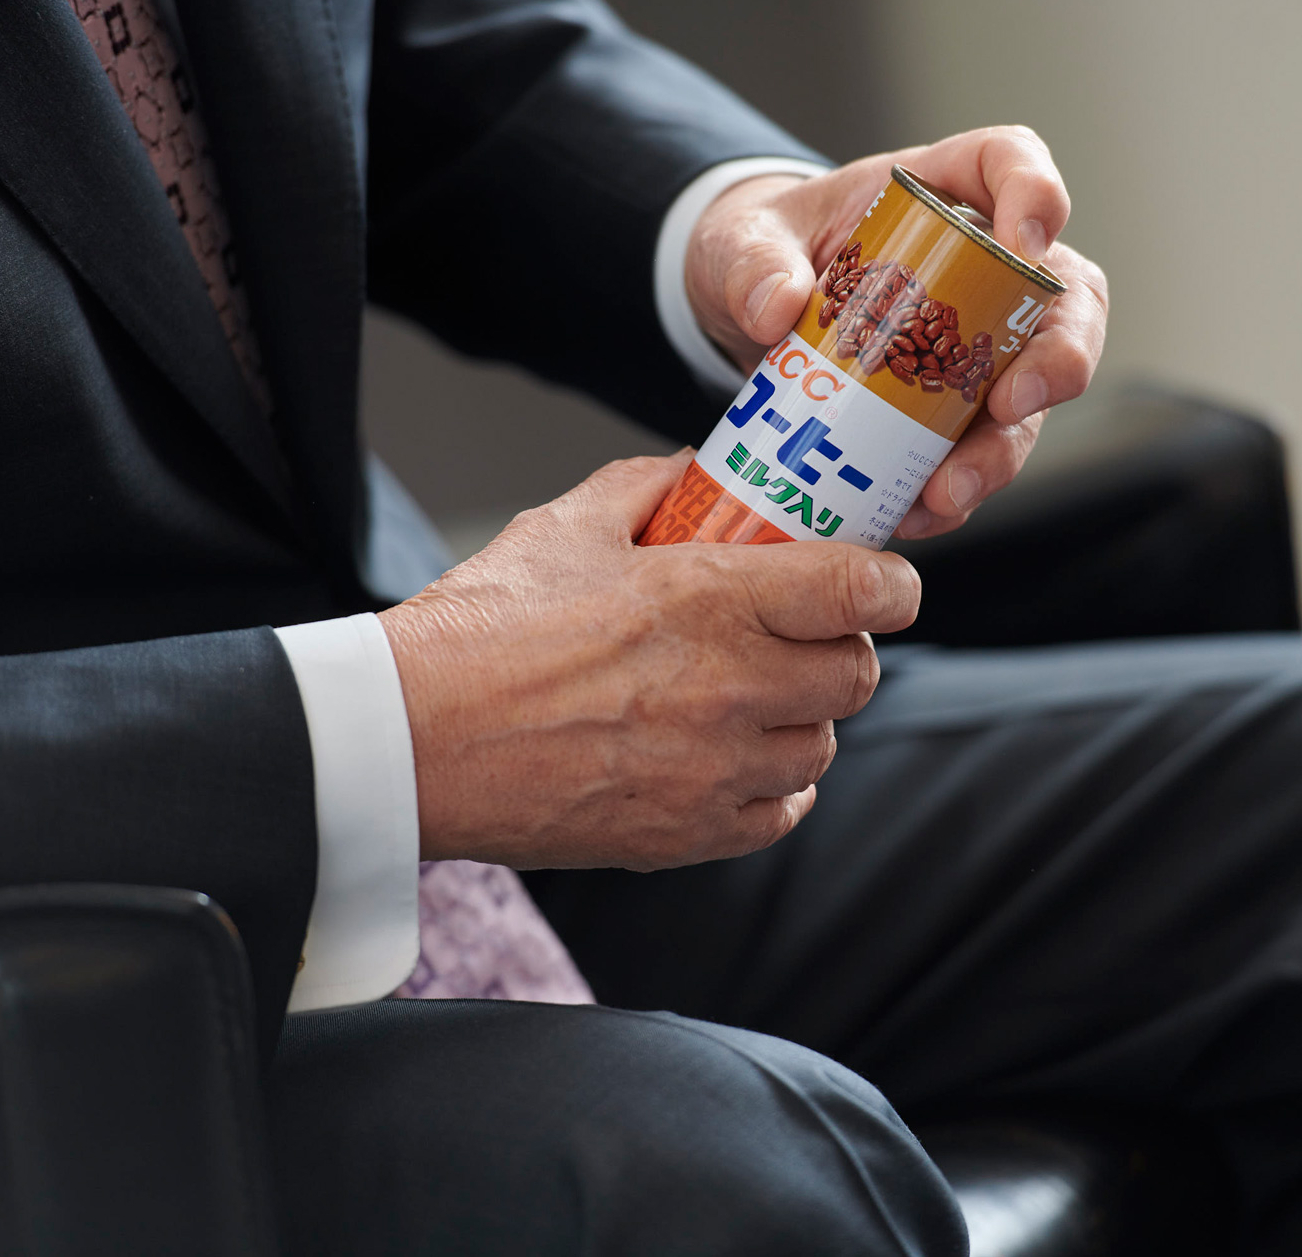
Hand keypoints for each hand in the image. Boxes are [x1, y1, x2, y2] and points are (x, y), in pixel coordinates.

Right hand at [378, 452, 919, 870]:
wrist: (411, 739)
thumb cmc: (480, 628)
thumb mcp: (565, 525)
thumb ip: (647, 488)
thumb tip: (697, 470)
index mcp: (710, 597)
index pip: (861, 591)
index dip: (890, 586)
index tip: (884, 585)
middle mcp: (729, 685)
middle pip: (856, 674)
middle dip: (841, 649)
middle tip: (804, 638)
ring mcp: (713, 768)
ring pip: (822, 744)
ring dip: (804, 718)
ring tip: (754, 699)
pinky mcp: (687, 832)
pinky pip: (781, 812)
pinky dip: (775, 787)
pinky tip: (736, 760)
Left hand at [685, 126, 1110, 538]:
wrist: (745, 314)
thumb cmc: (763, 253)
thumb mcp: (740, 244)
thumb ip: (752, 263)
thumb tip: (775, 309)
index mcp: (941, 193)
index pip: (1013, 166)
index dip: (1038, 196)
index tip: (1027, 240)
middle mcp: (983, 270)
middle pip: (1065, 300)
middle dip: (1060, 358)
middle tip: (1014, 404)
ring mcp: (978, 347)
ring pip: (1031, 397)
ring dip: (1000, 452)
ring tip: (948, 492)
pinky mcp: (955, 412)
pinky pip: (975, 455)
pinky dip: (952, 491)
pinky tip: (912, 513)